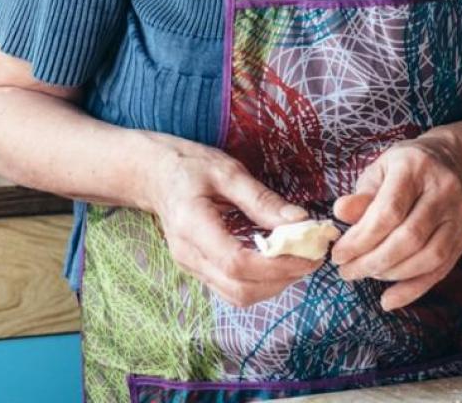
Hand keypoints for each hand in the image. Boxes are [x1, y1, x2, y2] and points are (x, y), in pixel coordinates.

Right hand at [143, 137, 321, 307]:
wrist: (151, 176)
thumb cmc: (187, 166)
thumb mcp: (225, 171)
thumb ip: (261, 199)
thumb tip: (301, 222)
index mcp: (191, 225)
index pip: (237, 264)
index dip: (279, 265)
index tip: (309, 252)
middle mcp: (188, 255)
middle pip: (240, 290)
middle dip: (282, 279)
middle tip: (309, 257)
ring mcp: (191, 266)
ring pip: (238, 296)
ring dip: (274, 285)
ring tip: (295, 259)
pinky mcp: (198, 270)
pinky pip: (233, 289)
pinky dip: (260, 282)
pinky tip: (274, 260)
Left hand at [330, 138, 461, 311]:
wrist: (449, 163)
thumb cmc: (402, 170)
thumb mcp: (377, 172)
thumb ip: (361, 196)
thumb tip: (340, 213)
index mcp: (413, 169)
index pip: (389, 211)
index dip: (362, 238)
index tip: (338, 254)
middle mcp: (443, 191)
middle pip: (410, 237)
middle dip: (374, 260)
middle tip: (346, 271)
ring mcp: (459, 214)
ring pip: (430, 257)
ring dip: (392, 275)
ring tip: (364, 275)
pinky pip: (442, 269)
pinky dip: (414, 289)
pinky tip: (389, 299)